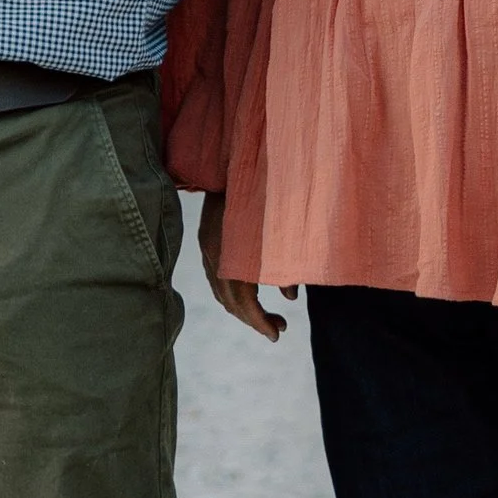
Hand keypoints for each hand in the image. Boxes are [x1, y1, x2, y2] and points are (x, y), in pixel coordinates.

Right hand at [199, 189, 290, 343]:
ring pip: (222, 292)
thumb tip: (291, 298)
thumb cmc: (268, 195)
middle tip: (279, 329)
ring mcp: (208, 248)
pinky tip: (253, 291)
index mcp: (233, 257)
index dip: (260, 322)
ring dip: (244, 308)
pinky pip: (218, 278)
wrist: (235, 161)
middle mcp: (215, 257)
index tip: (278, 335)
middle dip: (254, 319)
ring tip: (269, 314)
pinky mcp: (207, 240)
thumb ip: (287, 267)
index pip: (244, 303)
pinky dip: (235, 291)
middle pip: (230, 302)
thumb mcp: (283, 232)